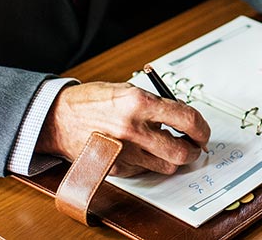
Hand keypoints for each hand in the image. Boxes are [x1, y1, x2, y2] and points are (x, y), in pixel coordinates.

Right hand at [35, 81, 210, 176]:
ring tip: (169, 147)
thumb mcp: (128, 90)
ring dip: (173, 159)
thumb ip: (157, 104)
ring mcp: (124, 152)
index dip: (202, 128)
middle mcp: (133, 129)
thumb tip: (183, 117)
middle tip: (194, 146)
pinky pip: (145, 170)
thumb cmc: (93, 101)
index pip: (187, 118)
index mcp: (139, 102)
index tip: (203, 131)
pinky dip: (150, 163)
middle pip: (181, 151)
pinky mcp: (116, 168)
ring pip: (166, 166)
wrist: (58, 118)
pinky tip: (143, 150)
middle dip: (193, 151)